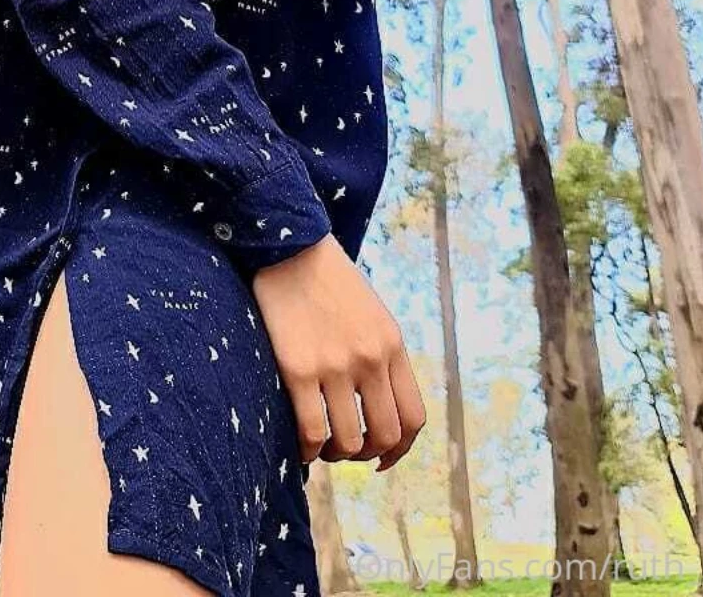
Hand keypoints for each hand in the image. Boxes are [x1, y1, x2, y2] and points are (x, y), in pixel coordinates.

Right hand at [251, 235, 425, 471]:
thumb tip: (377, 407)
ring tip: (321, 443)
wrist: (289, 246)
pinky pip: (311, 432)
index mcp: (392, 345)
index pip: (413, 418)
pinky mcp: (298, 369)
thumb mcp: (371, 314)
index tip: (381, 457)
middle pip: (384, 436)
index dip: (400, 449)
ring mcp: (335, 366)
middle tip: (346, 449)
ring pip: (348, 442)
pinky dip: (308, 450)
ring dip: (335, 453)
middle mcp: (370, 359)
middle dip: (367, 454)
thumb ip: (380, 356)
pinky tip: (299, 443)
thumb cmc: (327, 280)